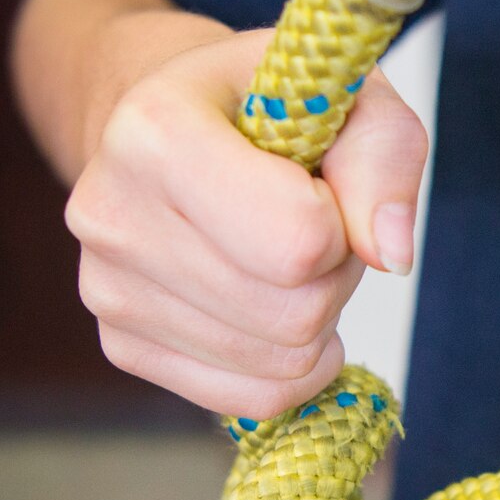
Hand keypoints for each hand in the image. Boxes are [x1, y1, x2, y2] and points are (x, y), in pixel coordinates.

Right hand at [63, 29, 427, 416]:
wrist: (176, 129)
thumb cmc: (271, 110)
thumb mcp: (352, 100)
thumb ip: (386, 161)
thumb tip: (392, 256)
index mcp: (154, 132)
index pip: (299, 240)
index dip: (342, 225)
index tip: (322, 188)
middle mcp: (111, 213)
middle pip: (293, 313)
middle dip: (333, 277)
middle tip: (312, 227)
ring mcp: (107, 289)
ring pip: (278, 364)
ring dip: (314, 320)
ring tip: (283, 257)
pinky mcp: (122, 346)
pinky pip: (250, 399)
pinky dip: (290, 369)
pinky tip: (276, 312)